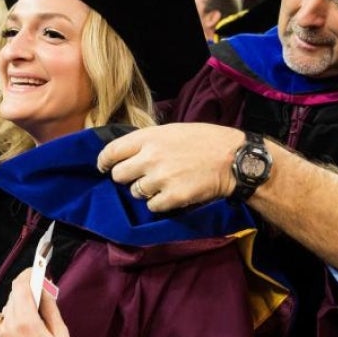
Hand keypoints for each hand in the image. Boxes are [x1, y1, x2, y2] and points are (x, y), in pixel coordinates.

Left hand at [0, 269, 87, 336]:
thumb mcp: (60, 334)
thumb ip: (49, 306)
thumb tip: (43, 287)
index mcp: (26, 323)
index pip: (20, 286)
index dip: (28, 275)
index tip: (35, 271)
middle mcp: (6, 330)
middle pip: (13, 299)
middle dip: (26, 296)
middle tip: (41, 299)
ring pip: (6, 315)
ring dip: (18, 314)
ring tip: (34, 330)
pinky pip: (2, 331)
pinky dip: (11, 330)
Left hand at [95, 123, 242, 211]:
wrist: (233, 159)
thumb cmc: (205, 140)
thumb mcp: (172, 131)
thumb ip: (147, 141)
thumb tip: (125, 153)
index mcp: (148, 137)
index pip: (111, 151)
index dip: (104, 162)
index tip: (104, 167)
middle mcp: (150, 157)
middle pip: (118, 176)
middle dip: (126, 178)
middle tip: (139, 177)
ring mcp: (160, 178)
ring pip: (136, 192)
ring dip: (145, 191)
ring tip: (163, 183)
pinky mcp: (172, 197)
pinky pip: (152, 206)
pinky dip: (159, 203)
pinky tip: (172, 194)